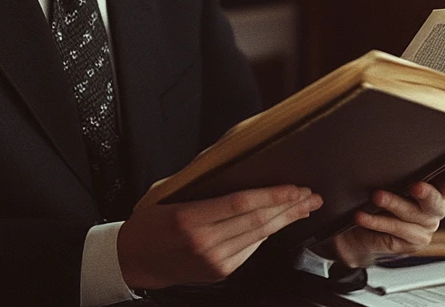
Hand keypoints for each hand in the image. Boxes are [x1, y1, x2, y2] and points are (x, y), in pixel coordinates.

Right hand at [118, 185, 322, 289]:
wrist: (134, 261)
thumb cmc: (149, 225)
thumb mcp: (168, 196)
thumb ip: (201, 187)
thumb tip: (235, 172)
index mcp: (190, 219)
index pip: (241, 204)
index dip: (272, 195)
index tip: (294, 187)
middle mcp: (205, 243)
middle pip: (257, 221)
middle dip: (288, 207)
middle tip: (310, 195)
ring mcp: (214, 261)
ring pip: (258, 236)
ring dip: (284, 220)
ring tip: (303, 207)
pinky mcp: (220, 272)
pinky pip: (250, 249)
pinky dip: (266, 234)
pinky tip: (278, 222)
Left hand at [327, 160, 444, 268]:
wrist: (361, 232)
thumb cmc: (379, 196)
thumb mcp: (390, 179)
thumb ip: (403, 167)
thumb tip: (397, 142)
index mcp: (437, 188)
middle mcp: (435, 209)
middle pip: (437, 202)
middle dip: (427, 193)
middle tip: (416, 186)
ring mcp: (425, 227)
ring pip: (412, 215)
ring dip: (393, 204)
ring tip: (376, 196)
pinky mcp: (411, 242)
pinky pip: (394, 230)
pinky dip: (376, 221)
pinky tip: (362, 216)